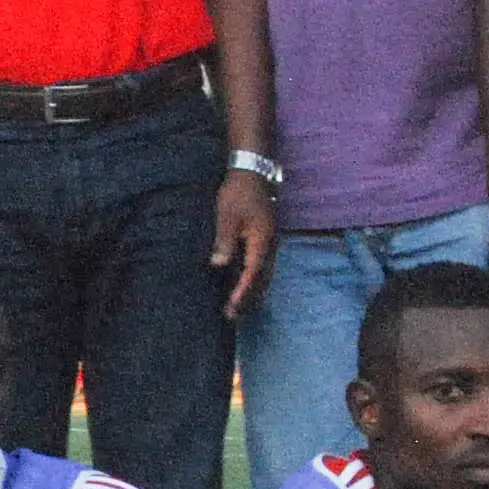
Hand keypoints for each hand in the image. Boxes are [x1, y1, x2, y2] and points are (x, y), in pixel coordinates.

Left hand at [211, 170, 278, 318]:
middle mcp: (270, 245)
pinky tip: (242, 285)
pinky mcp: (265, 239)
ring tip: (238, 307)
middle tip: (233, 316)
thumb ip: (224, 241)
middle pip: (262, 279)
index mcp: (261, 240)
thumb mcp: (227, 215)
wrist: (253, 172)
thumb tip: (219, 265)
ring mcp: (270, 242)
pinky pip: (261, 265)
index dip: (242, 292)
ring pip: (264, 274)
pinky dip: (252, 279)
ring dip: (251, 291)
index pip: (253, 273)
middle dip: (248, 299)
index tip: (231, 307)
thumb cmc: (238, 192)